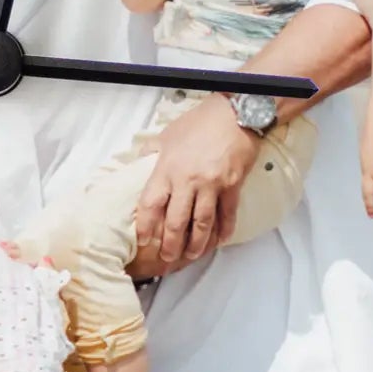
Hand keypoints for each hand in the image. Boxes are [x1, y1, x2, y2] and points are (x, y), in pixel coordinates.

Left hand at [135, 95, 256, 267]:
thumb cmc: (200, 122)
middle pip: (176, 222)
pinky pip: (227, 214)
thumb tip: (137, 166)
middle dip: (170, 244)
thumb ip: (151, 153)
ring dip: (196, 244)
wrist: (234, 113)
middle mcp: (187, 180)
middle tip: (167, 258)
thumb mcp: (167, 134)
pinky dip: (223, 230)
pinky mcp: (232, 186)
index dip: (146, 226)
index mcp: (167, 168)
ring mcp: (212, 185)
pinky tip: (219, 240)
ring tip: (191, 255)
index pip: (151, 204)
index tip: (144, 241)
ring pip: (202, 223)